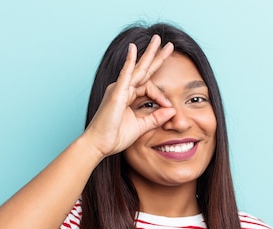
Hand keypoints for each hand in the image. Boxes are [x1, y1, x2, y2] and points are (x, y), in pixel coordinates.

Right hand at [83, 35, 175, 157]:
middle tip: (168, 44)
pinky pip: (124, 74)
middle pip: (143, 69)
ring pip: (137, 68)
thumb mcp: (141, 127)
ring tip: (158, 40)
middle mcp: (123, 89)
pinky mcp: (116, 93)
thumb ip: (156, 118)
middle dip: (156, 56)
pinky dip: (129, 62)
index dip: (160, 95)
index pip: (148, 87)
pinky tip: (133, 49)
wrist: (99, 144)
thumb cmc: (114, 137)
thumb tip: (172, 110)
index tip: (168, 106)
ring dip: (149, 54)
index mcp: (127, 96)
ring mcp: (119, 89)